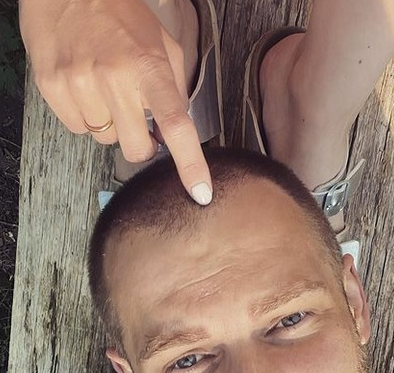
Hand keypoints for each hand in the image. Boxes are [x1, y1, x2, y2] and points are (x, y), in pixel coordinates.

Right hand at [19, 0, 211, 202]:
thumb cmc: (118, 12)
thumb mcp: (161, 45)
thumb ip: (173, 89)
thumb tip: (175, 131)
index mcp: (149, 67)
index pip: (176, 126)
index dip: (190, 164)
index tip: (201, 193)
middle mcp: (114, 77)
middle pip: (136, 148)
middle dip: (140, 140)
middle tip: (135, 113)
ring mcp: (80, 83)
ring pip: (104, 139)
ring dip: (109, 122)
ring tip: (104, 85)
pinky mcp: (52, 87)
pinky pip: (76, 127)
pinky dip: (83, 114)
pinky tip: (84, 85)